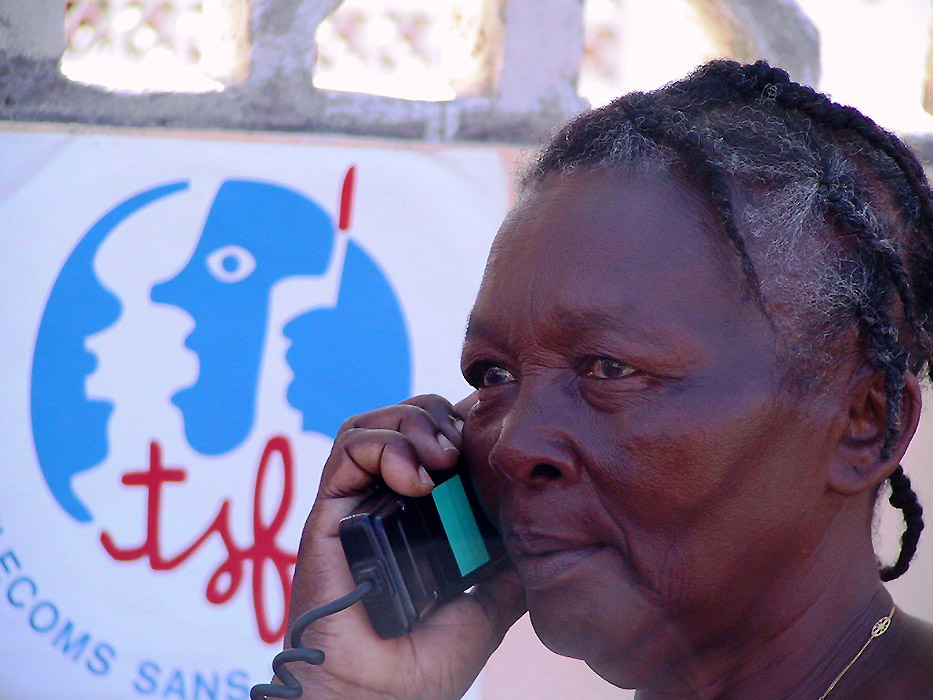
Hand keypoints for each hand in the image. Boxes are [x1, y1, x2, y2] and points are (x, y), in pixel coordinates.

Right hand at [284, 394, 526, 699]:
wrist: (379, 695)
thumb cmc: (425, 662)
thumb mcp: (488, 603)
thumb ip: (511, 566)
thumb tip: (548, 534)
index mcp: (423, 516)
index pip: (441, 440)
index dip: (466, 422)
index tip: (494, 427)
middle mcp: (388, 501)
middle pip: (409, 418)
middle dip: (442, 418)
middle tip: (464, 452)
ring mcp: (358, 502)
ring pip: (377, 422)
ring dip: (415, 425)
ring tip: (442, 460)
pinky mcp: (330, 509)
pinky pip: (348, 447)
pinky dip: (385, 446)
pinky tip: (415, 480)